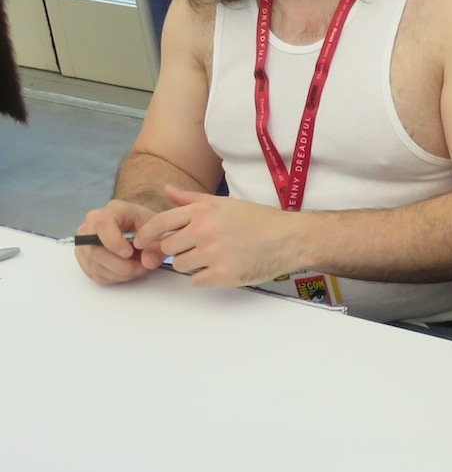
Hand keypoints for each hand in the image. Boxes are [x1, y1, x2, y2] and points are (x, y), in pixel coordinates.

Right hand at [75, 200, 158, 283]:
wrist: (143, 232)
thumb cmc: (149, 227)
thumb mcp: (158, 232)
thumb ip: (156, 247)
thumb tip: (147, 262)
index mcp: (113, 210)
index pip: (102, 225)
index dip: (113, 242)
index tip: (129, 253)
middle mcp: (92, 223)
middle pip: (95, 250)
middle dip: (121, 265)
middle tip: (141, 267)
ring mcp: (85, 241)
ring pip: (95, 265)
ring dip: (119, 273)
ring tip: (138, 269)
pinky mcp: (84, 257)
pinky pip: (94, 273)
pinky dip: (113, 277)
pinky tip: (127, 271)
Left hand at [135, 186, 295, 287]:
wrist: (288, 238)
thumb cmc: (257, 220)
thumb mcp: (224, 203)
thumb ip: (192, 198)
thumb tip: (167, 190)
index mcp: (203, 211)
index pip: (159, 223)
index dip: (146, 234)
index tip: (142, 242)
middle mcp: (204, 231)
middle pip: (166, 247)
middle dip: (175, 250)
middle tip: (192, 249)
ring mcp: (213, 254)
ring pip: (179, 265)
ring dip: (190, 264)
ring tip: (212, 257)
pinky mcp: (222, 275)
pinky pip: (195, 281)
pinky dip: (204, 277)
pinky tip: (220, 268)